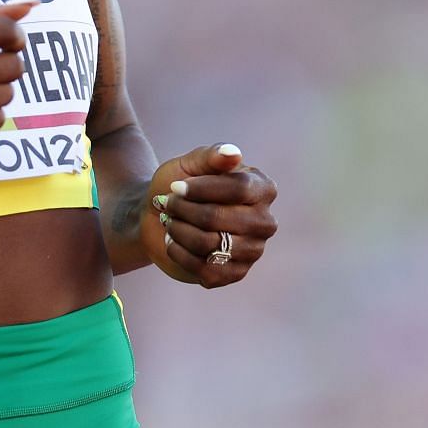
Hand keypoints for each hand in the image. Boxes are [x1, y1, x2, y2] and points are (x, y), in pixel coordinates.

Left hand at [141, 143, 276, 287]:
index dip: (202, 188)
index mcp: (262, 188)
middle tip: (168, 204)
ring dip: (179, 231)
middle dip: (184, 210)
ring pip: (208, 244)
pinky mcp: (236, 274)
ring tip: (170, 222)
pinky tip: (174, 242)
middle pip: (219, 218)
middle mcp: (265, 221)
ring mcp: (254, 251)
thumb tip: (233, 153)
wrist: (162, 218)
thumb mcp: (191, 164)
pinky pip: (204, 268)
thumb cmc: (181, 186)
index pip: (238, 188)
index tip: (175, 186)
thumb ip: (211, 156)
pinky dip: (179, 253)